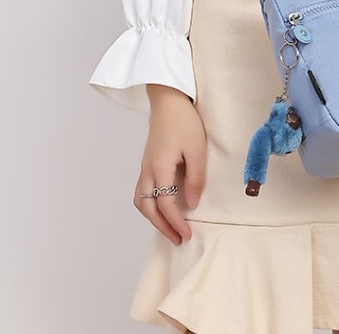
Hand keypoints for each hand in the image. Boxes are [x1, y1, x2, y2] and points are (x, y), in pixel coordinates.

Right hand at [134, 85, 206, 244]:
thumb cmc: (184, 121)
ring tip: (169, 227)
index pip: (165, 205)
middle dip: (162, 227)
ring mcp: (144, 165)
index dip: (176, 222)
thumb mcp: (197, 149)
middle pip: (148, 208)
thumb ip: (195, 179)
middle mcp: (147, 170)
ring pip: (141, 201)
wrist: (168, 99)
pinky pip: (142, 190)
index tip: (188, 235)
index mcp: (159, 168)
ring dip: (153, 217)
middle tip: (177, 239)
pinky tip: (161, 206)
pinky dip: (149, 204)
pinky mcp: (146, 161)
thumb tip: (190, 205)